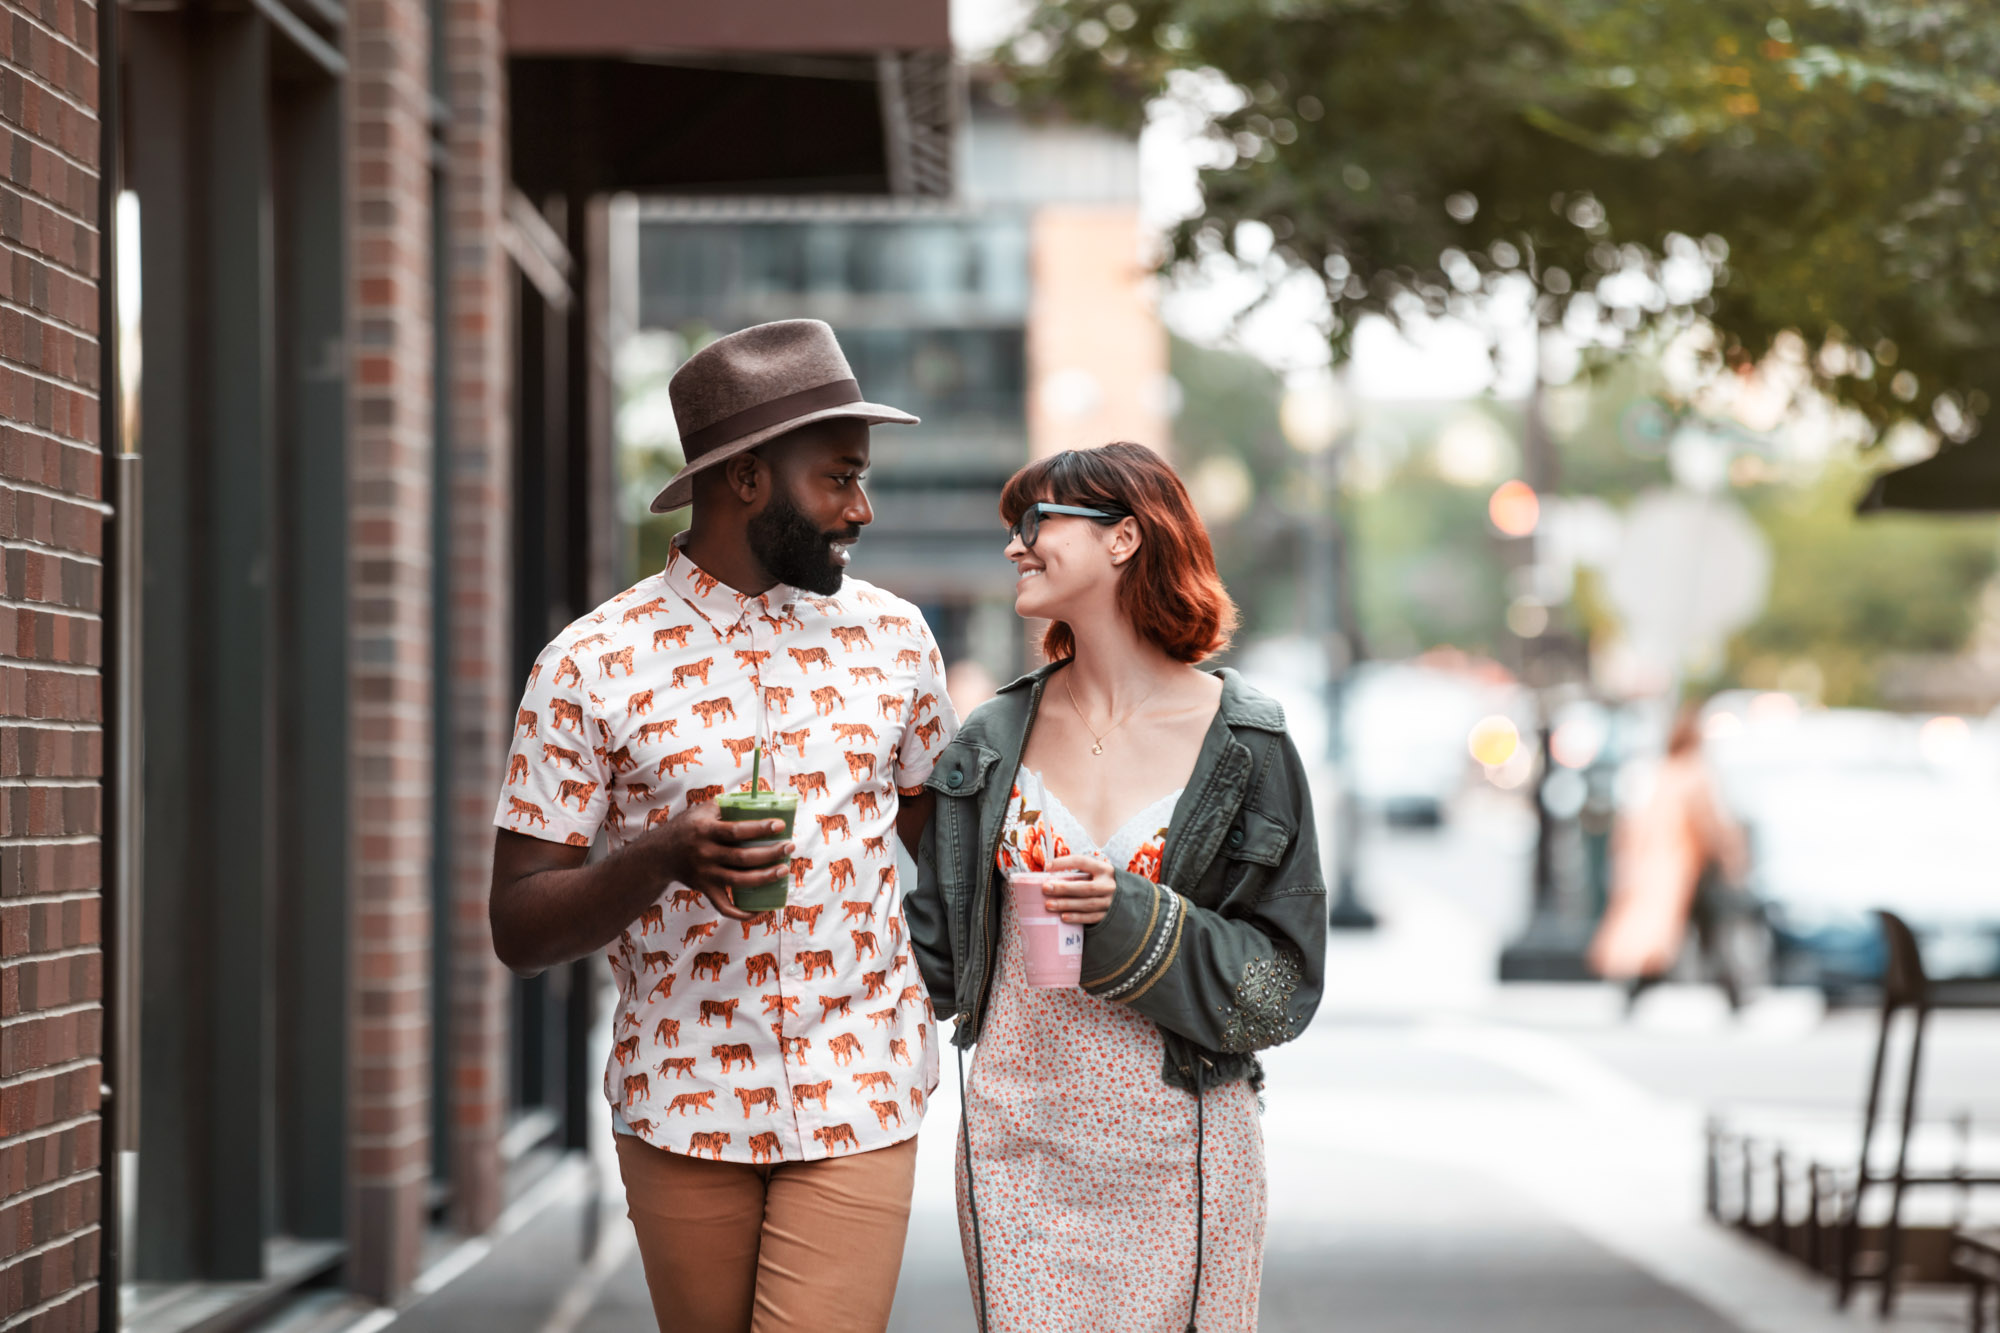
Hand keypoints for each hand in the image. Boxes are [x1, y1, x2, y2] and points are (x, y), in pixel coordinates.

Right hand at [651, 803, 793, 920]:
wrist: (660, 854)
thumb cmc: (688, 827)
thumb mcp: (702, 810)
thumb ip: (727, 804)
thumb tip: (758, 798)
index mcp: (705, 830)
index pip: (736, 831)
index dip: (760, 828)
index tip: (780, 825)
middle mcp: (704, 854)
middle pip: (743, 858)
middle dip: (770, 853)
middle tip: (789, 847)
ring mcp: (705, 874)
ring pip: (739, 881)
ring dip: (765, 878)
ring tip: (783, 870)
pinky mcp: (705, 890)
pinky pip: (724, 907)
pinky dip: (742, 913)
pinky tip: (761, 910)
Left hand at [1042, 852, 1116, 925]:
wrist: (1131, 901)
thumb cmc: (1105, 884)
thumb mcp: (1098, 874)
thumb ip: (1081, 874)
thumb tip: (1052, 876)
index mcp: (1104, 869)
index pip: (1082, 862)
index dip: (1064, 863)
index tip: (1048, 867)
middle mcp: (1109, 885)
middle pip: (1085, 887)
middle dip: (1064, 888)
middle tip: (1046, 888)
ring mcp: (1111, 902)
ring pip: (1087, 904)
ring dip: (1066, 904)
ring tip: (1049, 905)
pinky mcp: (1109, 916)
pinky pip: (1091, 917)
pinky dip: (1077, 917)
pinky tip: (1063, 917)